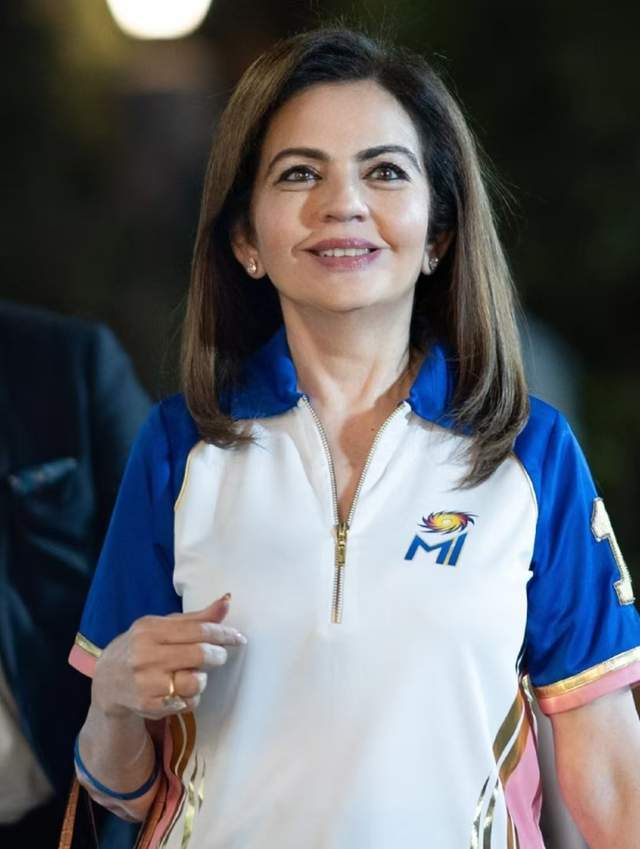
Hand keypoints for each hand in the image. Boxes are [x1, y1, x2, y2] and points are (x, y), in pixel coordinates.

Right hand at [92, 594, 246, 719]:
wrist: (107, 680)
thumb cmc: (142, 646)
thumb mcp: (162, 626)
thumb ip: (196, 618)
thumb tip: (226, 602)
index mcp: (150, 630)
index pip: (197, 630)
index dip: (223, 634)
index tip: (239, 638)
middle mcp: (146, 655)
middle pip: (199, 655)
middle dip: (218, 656)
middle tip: (220, 656)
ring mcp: (146, 682)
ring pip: (195, 682)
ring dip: (202, 679)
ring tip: (193, 674)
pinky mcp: (149, 706)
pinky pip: (187, 703)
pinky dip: (191, 697)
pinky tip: (180, 689)